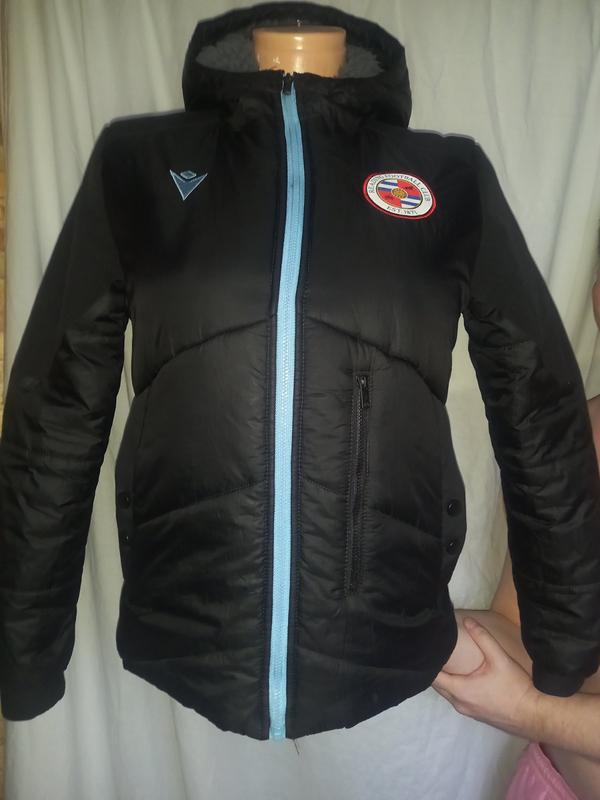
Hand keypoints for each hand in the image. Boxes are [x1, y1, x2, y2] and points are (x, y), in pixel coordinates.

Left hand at [431, 616, 539, 737]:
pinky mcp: (476, 714)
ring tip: (445, 660)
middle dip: (435, 669)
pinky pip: (457, 699)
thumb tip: (467, 620)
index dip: (429, 663)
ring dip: (445, 679)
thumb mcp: (500, 658)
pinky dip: (454, 687)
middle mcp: (459, 704)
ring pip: (448, 693)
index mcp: (461, 690)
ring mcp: (467, 711)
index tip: (426, 649)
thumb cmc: (515, 687)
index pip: (433, 677)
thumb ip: (482, 637)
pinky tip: (460, 675)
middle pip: (438, 685)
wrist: (534, 715)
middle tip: (435, 651)